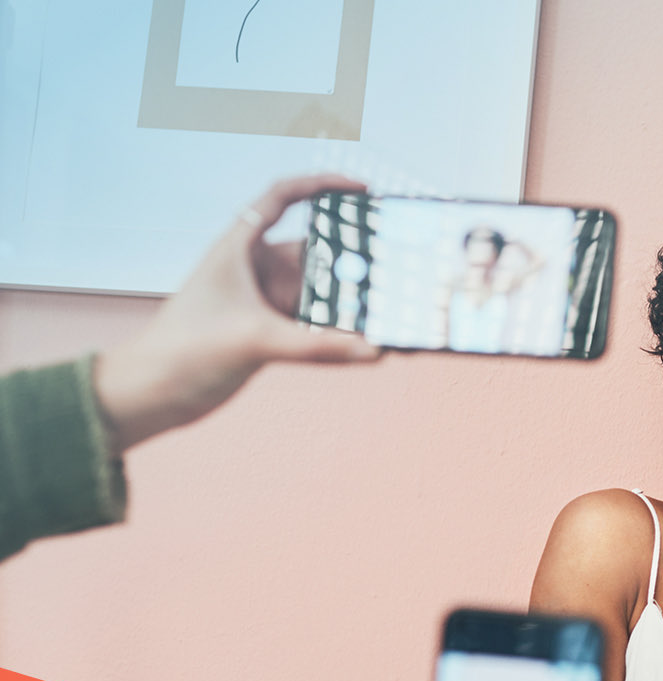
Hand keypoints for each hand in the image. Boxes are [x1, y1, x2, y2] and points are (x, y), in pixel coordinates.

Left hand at [95, 174, 381, 450]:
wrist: (153, 395)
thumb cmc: (182, 353)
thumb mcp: (253, 341)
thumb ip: (316, 347)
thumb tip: (370, 351)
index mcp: (238, 248)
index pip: (282, 198)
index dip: (321, 185)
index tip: (361, 190)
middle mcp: (255, 270)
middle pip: (315, 249)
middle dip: (352, 255)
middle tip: (392, 264)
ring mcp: (265, 302)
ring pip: (321, 291)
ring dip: (351, 299)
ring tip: (389, 308)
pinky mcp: (272, 333)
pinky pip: (318, 324)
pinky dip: (343, 331)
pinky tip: (369, 343)